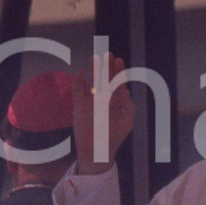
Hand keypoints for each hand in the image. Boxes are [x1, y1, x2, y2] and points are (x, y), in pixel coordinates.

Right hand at [73, 52, 135, 174]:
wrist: (98, 150)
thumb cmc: (115, 135)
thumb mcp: (127, 120)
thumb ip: (128, 106)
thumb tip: (125, 91)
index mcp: (115, 99)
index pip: (117, 81)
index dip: (118, 70)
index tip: (119, 60)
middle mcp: (103, 97)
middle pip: (105, 78)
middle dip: (107, 66)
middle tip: (108, 54)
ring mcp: (90, 100)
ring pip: (92, 81)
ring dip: (93, 70)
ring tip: (95, 57)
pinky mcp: (78, 106)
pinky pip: (78, 91)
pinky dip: (78, 81)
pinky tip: (80, 72)